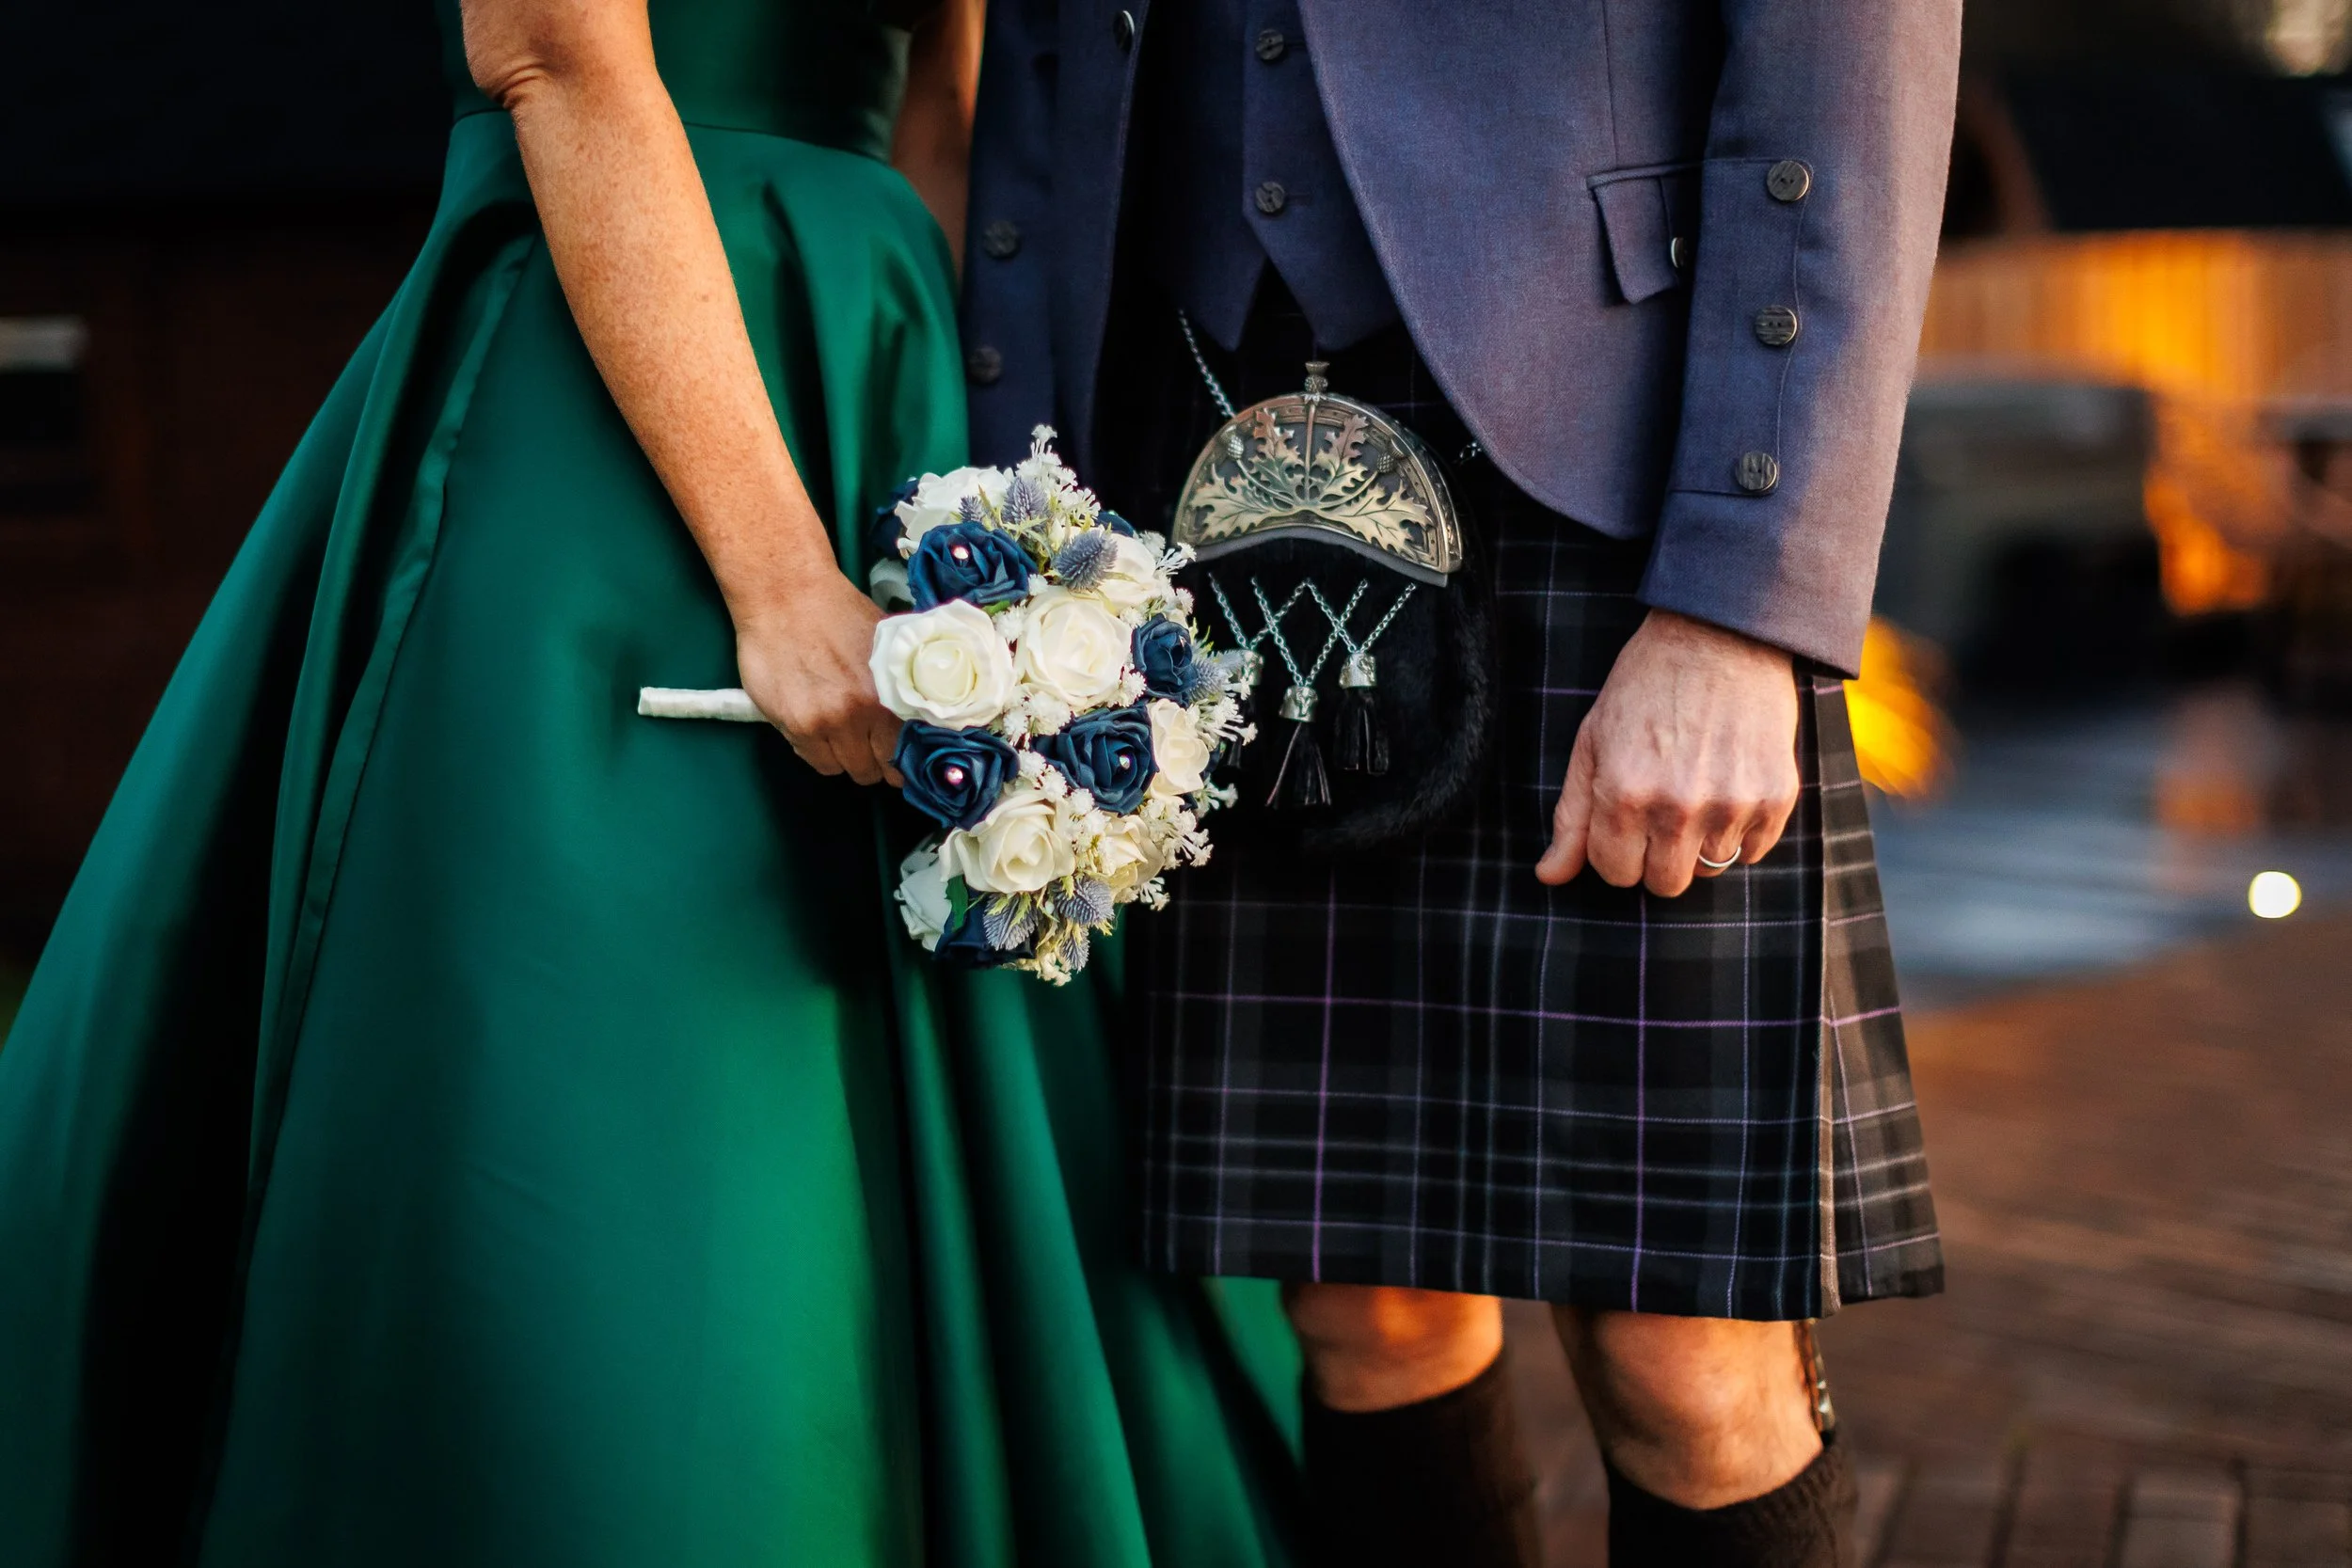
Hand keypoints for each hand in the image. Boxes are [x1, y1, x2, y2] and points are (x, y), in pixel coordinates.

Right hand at [734, 573, 903, 786]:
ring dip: (845, 758)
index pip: (909, 752)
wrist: (787, 594)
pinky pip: (814, 760)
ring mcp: (829, 721)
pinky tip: (816, 728)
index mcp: (894, 693)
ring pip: (846, 768)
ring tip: (840, 736)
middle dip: (876, 763)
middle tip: (869, 748)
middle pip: (879, 769)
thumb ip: (903, 683)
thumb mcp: (887, 644)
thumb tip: (921, 717)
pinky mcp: (797, 724)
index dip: (904, 761)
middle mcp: (865, 712)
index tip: (899, 761)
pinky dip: (817, 751)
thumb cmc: (837, 612)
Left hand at [1535, 609, 1799, 896]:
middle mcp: (1678, 807)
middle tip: (1660, 809)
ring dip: (1699, 843)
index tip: (1624, 820)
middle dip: (1656, 856)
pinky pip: (1752, 853)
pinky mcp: (1776, 797)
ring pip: (1710, 870)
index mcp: (1624, 794)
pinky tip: (1729, 785)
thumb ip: (1572, 816)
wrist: (1720, 634)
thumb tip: (1549, 876)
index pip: (1615, 873)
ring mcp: (1731, 804)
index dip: (1615, 850)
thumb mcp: (1593, 742)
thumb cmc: (1646, 684)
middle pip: (1665, 884)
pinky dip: (1740, 832)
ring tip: (1697, 789)